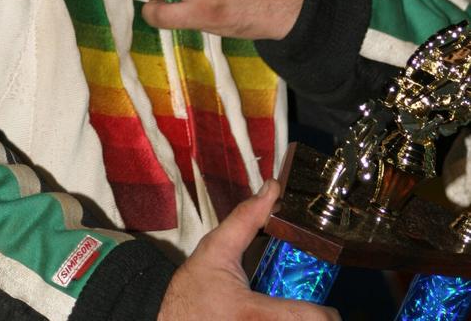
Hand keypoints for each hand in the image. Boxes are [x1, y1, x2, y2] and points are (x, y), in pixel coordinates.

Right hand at [158, 179, 339, 319]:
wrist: (168, 320)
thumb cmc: (192, 289)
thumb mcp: (215, 249)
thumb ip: (247, 219)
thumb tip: (273, 188)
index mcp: (253, 313)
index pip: (308, 320)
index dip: (326, 316)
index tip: (328, 309)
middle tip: (315, 311)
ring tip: (297, 316)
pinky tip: (279, 320)